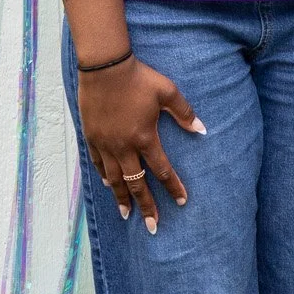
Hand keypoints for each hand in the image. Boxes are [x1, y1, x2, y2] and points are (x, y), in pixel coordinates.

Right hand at [77, 59, 203, 231]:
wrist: (105, 67)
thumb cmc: (138, 78)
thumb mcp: (167, 91)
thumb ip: (185, 113)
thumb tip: (202, 130)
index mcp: (145, 137)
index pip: (162, 170)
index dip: (173, 187)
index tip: (182, 202)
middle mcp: (124, 146)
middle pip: (136, 183)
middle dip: (146, 206)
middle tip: (153, 226)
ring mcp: (105, 144)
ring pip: (114, 179)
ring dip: (121, 198)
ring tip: (127, 215)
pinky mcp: (91, 137)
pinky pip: (97, 163)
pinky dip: (104, 177)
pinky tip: (108, 186)